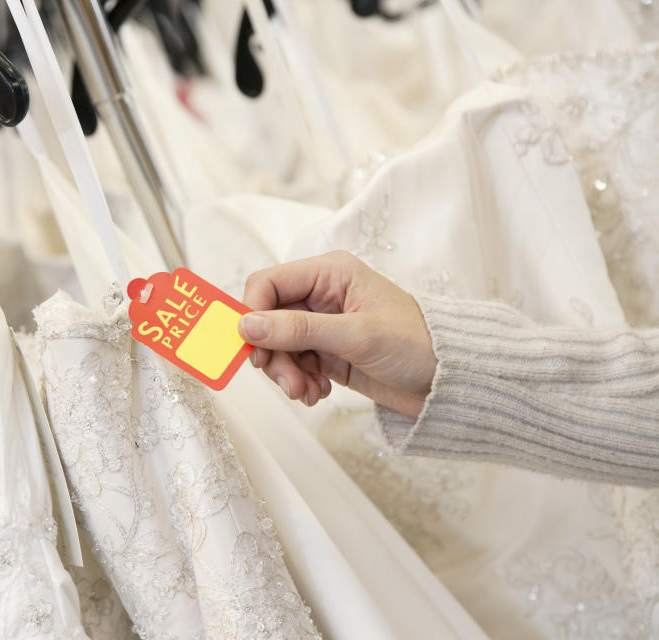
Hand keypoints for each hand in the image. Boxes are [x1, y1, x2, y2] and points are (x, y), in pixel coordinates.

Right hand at [237, 251, 436, 416]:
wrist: (448, 382)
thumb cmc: (415, 344)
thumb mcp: (356, 335)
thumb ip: (299, 329)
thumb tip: (247, 326)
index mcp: (329, 273)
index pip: (268, 283)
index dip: (252, 313)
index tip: (252, 348)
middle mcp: (320, 294)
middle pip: (268, 319)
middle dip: (272, 353)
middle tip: (287, 383)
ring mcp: (322, 325)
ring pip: (277, 345)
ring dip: (285, 373)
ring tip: (306, 394)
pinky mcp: (325, 351)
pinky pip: (293, 364)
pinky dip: (298, 381)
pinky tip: (317, 394)